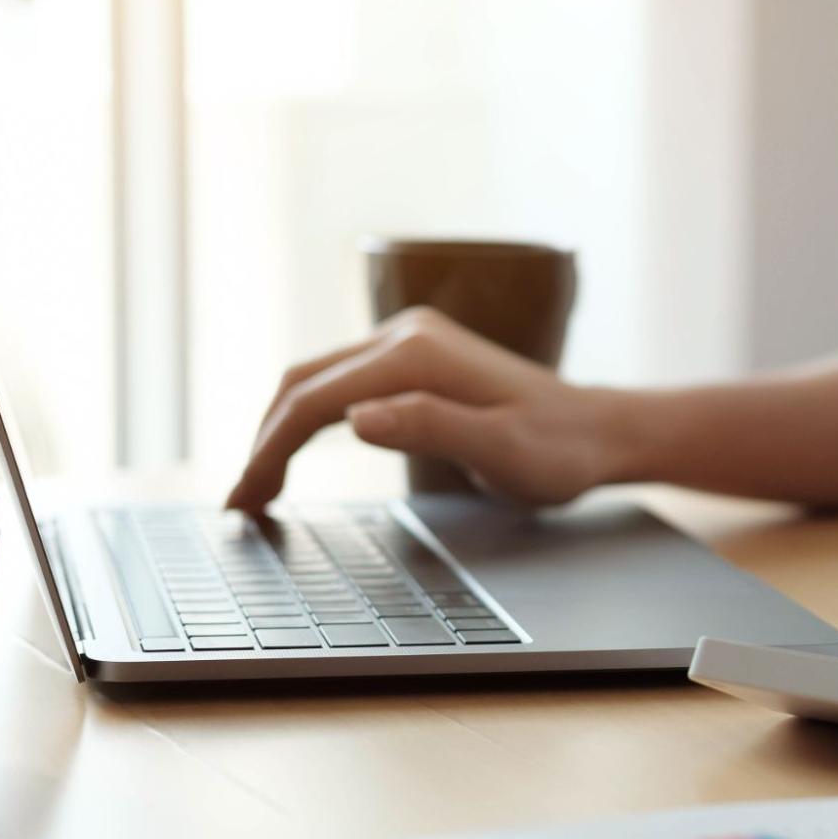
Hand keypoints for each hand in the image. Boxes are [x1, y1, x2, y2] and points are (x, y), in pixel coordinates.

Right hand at [225, 307, 625, 511]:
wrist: (600, 432)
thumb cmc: (558, 451)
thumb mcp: (502, 450)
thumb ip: (431, 428)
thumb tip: (356, 417)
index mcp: (417, 355)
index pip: (314, 400)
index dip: (270, 451)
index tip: (246, 503)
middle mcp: (406, 334)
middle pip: (302, 382)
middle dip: (262, 441)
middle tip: (238, 505)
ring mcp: (409, 340)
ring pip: (315, 379)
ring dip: (278, 428)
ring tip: (256, 487)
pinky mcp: (414, 357)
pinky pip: (339, 381)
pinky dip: (306, 418)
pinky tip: (295, 451)